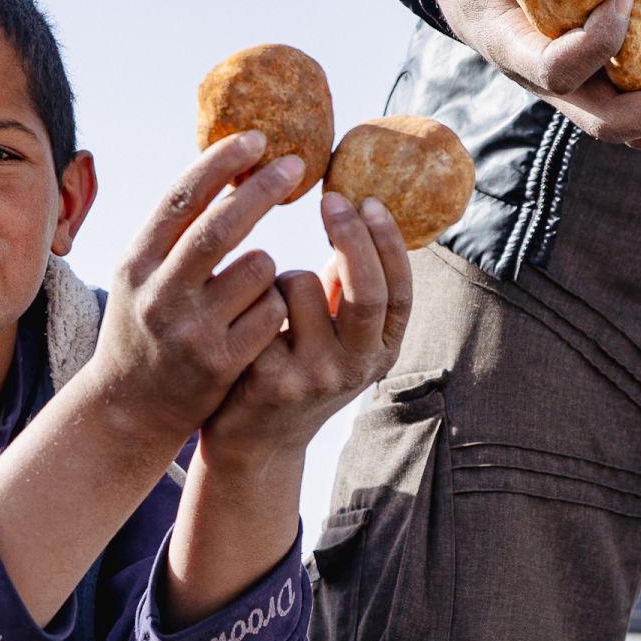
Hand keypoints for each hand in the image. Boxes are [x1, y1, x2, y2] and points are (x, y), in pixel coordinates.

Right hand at [87, 131, 297, 443]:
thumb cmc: (145, 326)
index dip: (220, 162)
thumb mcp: (142, 274)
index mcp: (136, 262)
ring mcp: (191, 330)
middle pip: (222, 226)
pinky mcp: (221, 363)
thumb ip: (175, 232)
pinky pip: (272, 312)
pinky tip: (254, 322)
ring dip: (267, 267)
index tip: (256, 138)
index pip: (181, 198)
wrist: (127, 408)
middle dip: (262, 190)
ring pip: (259, 268)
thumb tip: (228, 168)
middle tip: (295, 164)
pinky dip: (273, 306)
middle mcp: (159, 293)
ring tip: (246, 287)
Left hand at [199, 190, 412, 463]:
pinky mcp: (269, 379)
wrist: (255, 442)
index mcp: (381, 352)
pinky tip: (240, 322)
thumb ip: (351, 292)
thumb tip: (358, 220)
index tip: (369, 200)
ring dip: (281, 275)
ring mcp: (314, 377)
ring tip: (268, 304)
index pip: (400, 291)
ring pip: (301, 285)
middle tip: (331, 198)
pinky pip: (260, 305)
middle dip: (350, 236)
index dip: (388, 242)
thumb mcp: (339, 339)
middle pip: (367, 290)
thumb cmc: (298, 370)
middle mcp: (356, 368)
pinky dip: (251, 297)